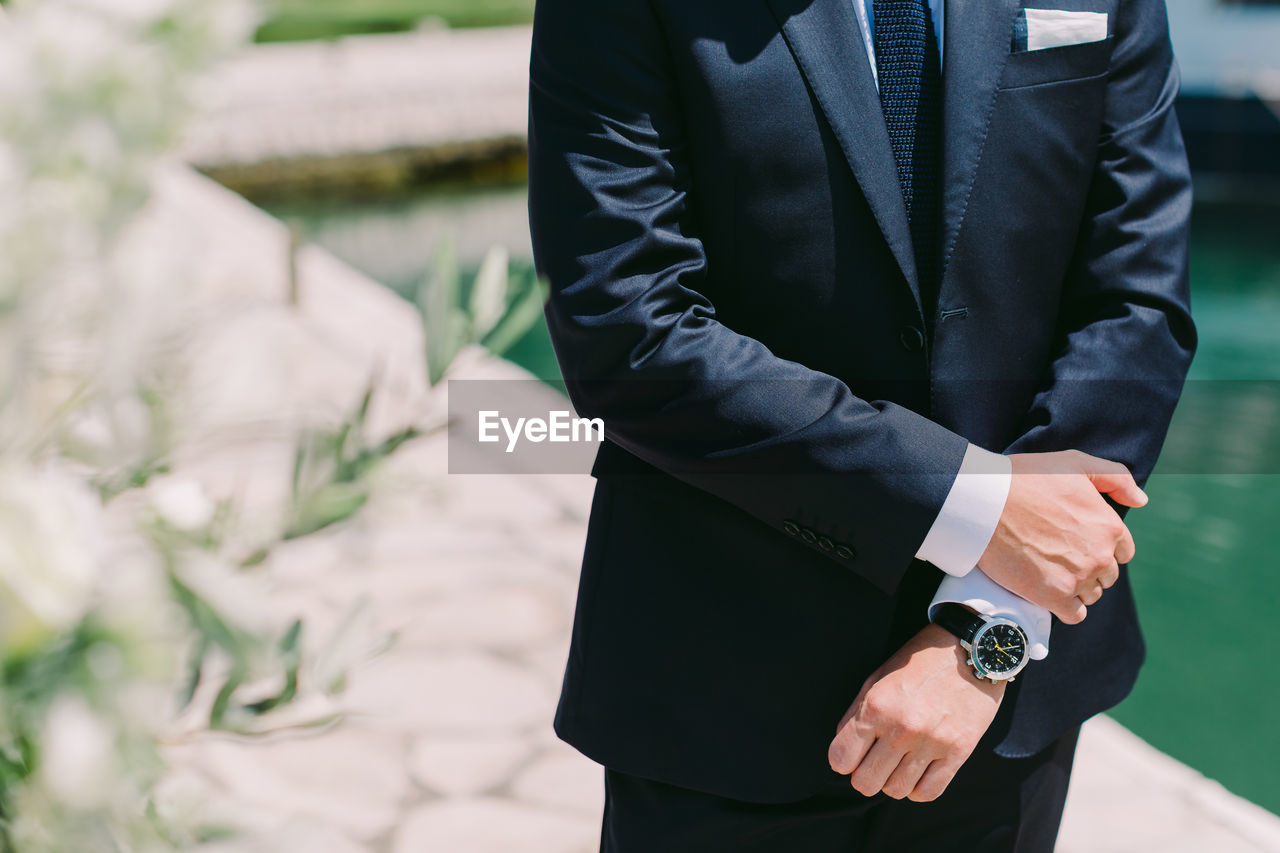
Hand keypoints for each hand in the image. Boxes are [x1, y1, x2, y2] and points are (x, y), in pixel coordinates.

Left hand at [828, 624, 1003, 801]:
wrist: (969, 651)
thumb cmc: (918, 663)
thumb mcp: (877, 679)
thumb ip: (855, 715)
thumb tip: (843, 751)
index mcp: (876, 707)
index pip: (841, 759)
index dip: (843, 760)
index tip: (853, 754)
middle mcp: (901, 728)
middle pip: (866, 783)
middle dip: (865, 776)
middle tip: (875, 762)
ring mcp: (931, 742)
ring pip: (896, 791)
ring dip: (892, 781)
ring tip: (899, 762)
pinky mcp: (958, 752)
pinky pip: (928, 793)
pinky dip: (918, 788)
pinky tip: (918, 771)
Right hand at [978, 450, 1144, 624]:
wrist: (984, 502)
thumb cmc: (1026, 478)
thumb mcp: (1075, 462)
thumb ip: (1116, 478)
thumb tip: (1141, 501)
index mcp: (1109, 526)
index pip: (1123, 552)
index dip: (1102, 548)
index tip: (1077, 542)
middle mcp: (1100, 555)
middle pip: (1107, 575)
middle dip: (1088, 567)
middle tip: (1058, 555)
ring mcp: (1078, 578)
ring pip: (1091, 595)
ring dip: (1076, 587)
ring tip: (1049, 570)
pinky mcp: (1053, 596)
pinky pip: (1074, 614)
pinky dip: (1065, 607)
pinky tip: (1049, 591)